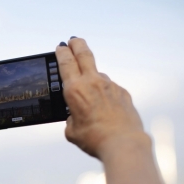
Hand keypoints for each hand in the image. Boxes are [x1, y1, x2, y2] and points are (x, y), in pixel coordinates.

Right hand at [56, 38, 147, 158]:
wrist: (123, 143)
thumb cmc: (95, 139)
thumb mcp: (72, 131)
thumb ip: (71, 118)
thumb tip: (77, 114)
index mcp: (75, 90)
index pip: (66, 63)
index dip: (62, 52)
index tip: (61, 46)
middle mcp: (93, 83)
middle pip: (84, 54)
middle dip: (77, 44)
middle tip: (73, 39)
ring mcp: (110, 86)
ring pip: (98, 74)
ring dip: (92, 78)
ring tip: (89, 94)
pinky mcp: (122, 93)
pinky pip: (110, 89)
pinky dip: (105, 94)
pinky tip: (104, 108)